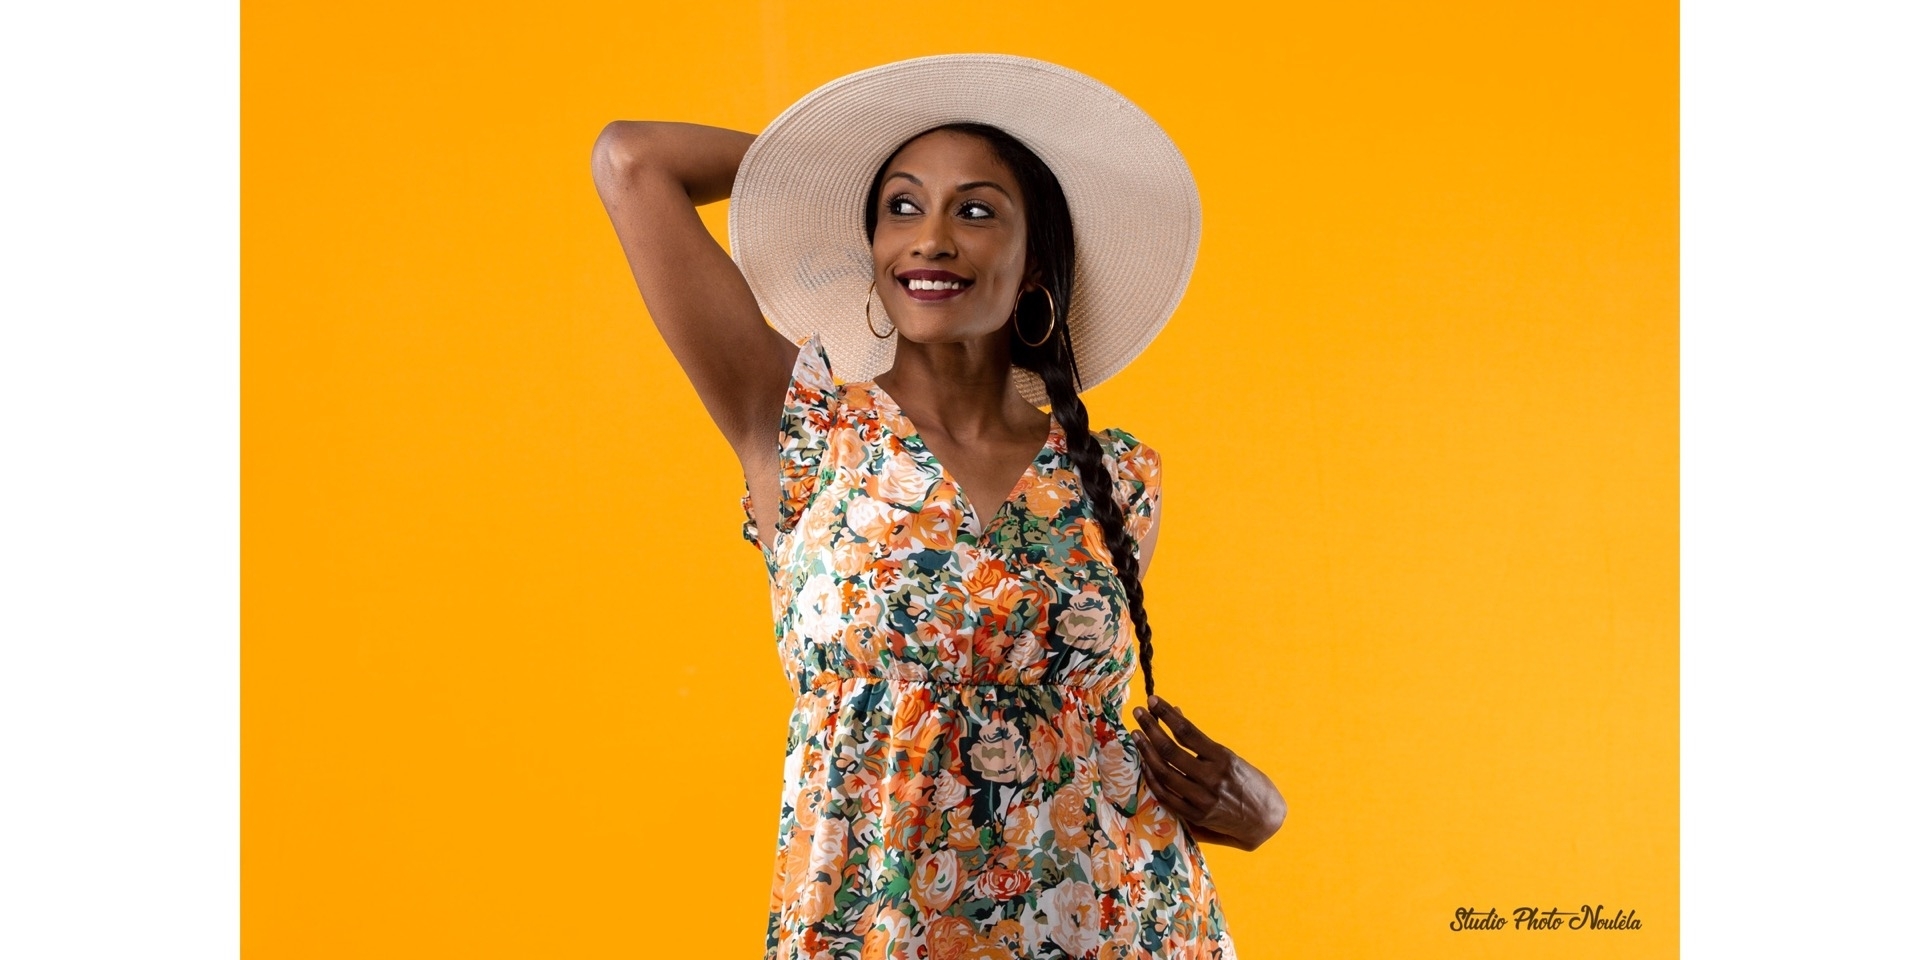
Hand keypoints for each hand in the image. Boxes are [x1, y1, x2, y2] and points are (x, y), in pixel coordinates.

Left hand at [1130, 694, 1286, 850]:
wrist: (1265, 820)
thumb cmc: (1250, 783)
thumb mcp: (1230, 757)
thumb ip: (1201, 741)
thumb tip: (1176, 714)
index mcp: (1223, 759)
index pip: (1187, 732)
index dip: (1167, 714)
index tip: (1153, 700)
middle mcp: (1212, 779)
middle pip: (1170, 751)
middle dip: (1151, 729)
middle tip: (1138, 713)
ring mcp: (1202, 799)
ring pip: (1164, 773)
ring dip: (1146, 751)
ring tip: (1137, 735)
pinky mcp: (1195, 816)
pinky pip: (1165, 795)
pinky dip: (1152, 778)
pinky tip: (1145, 763)